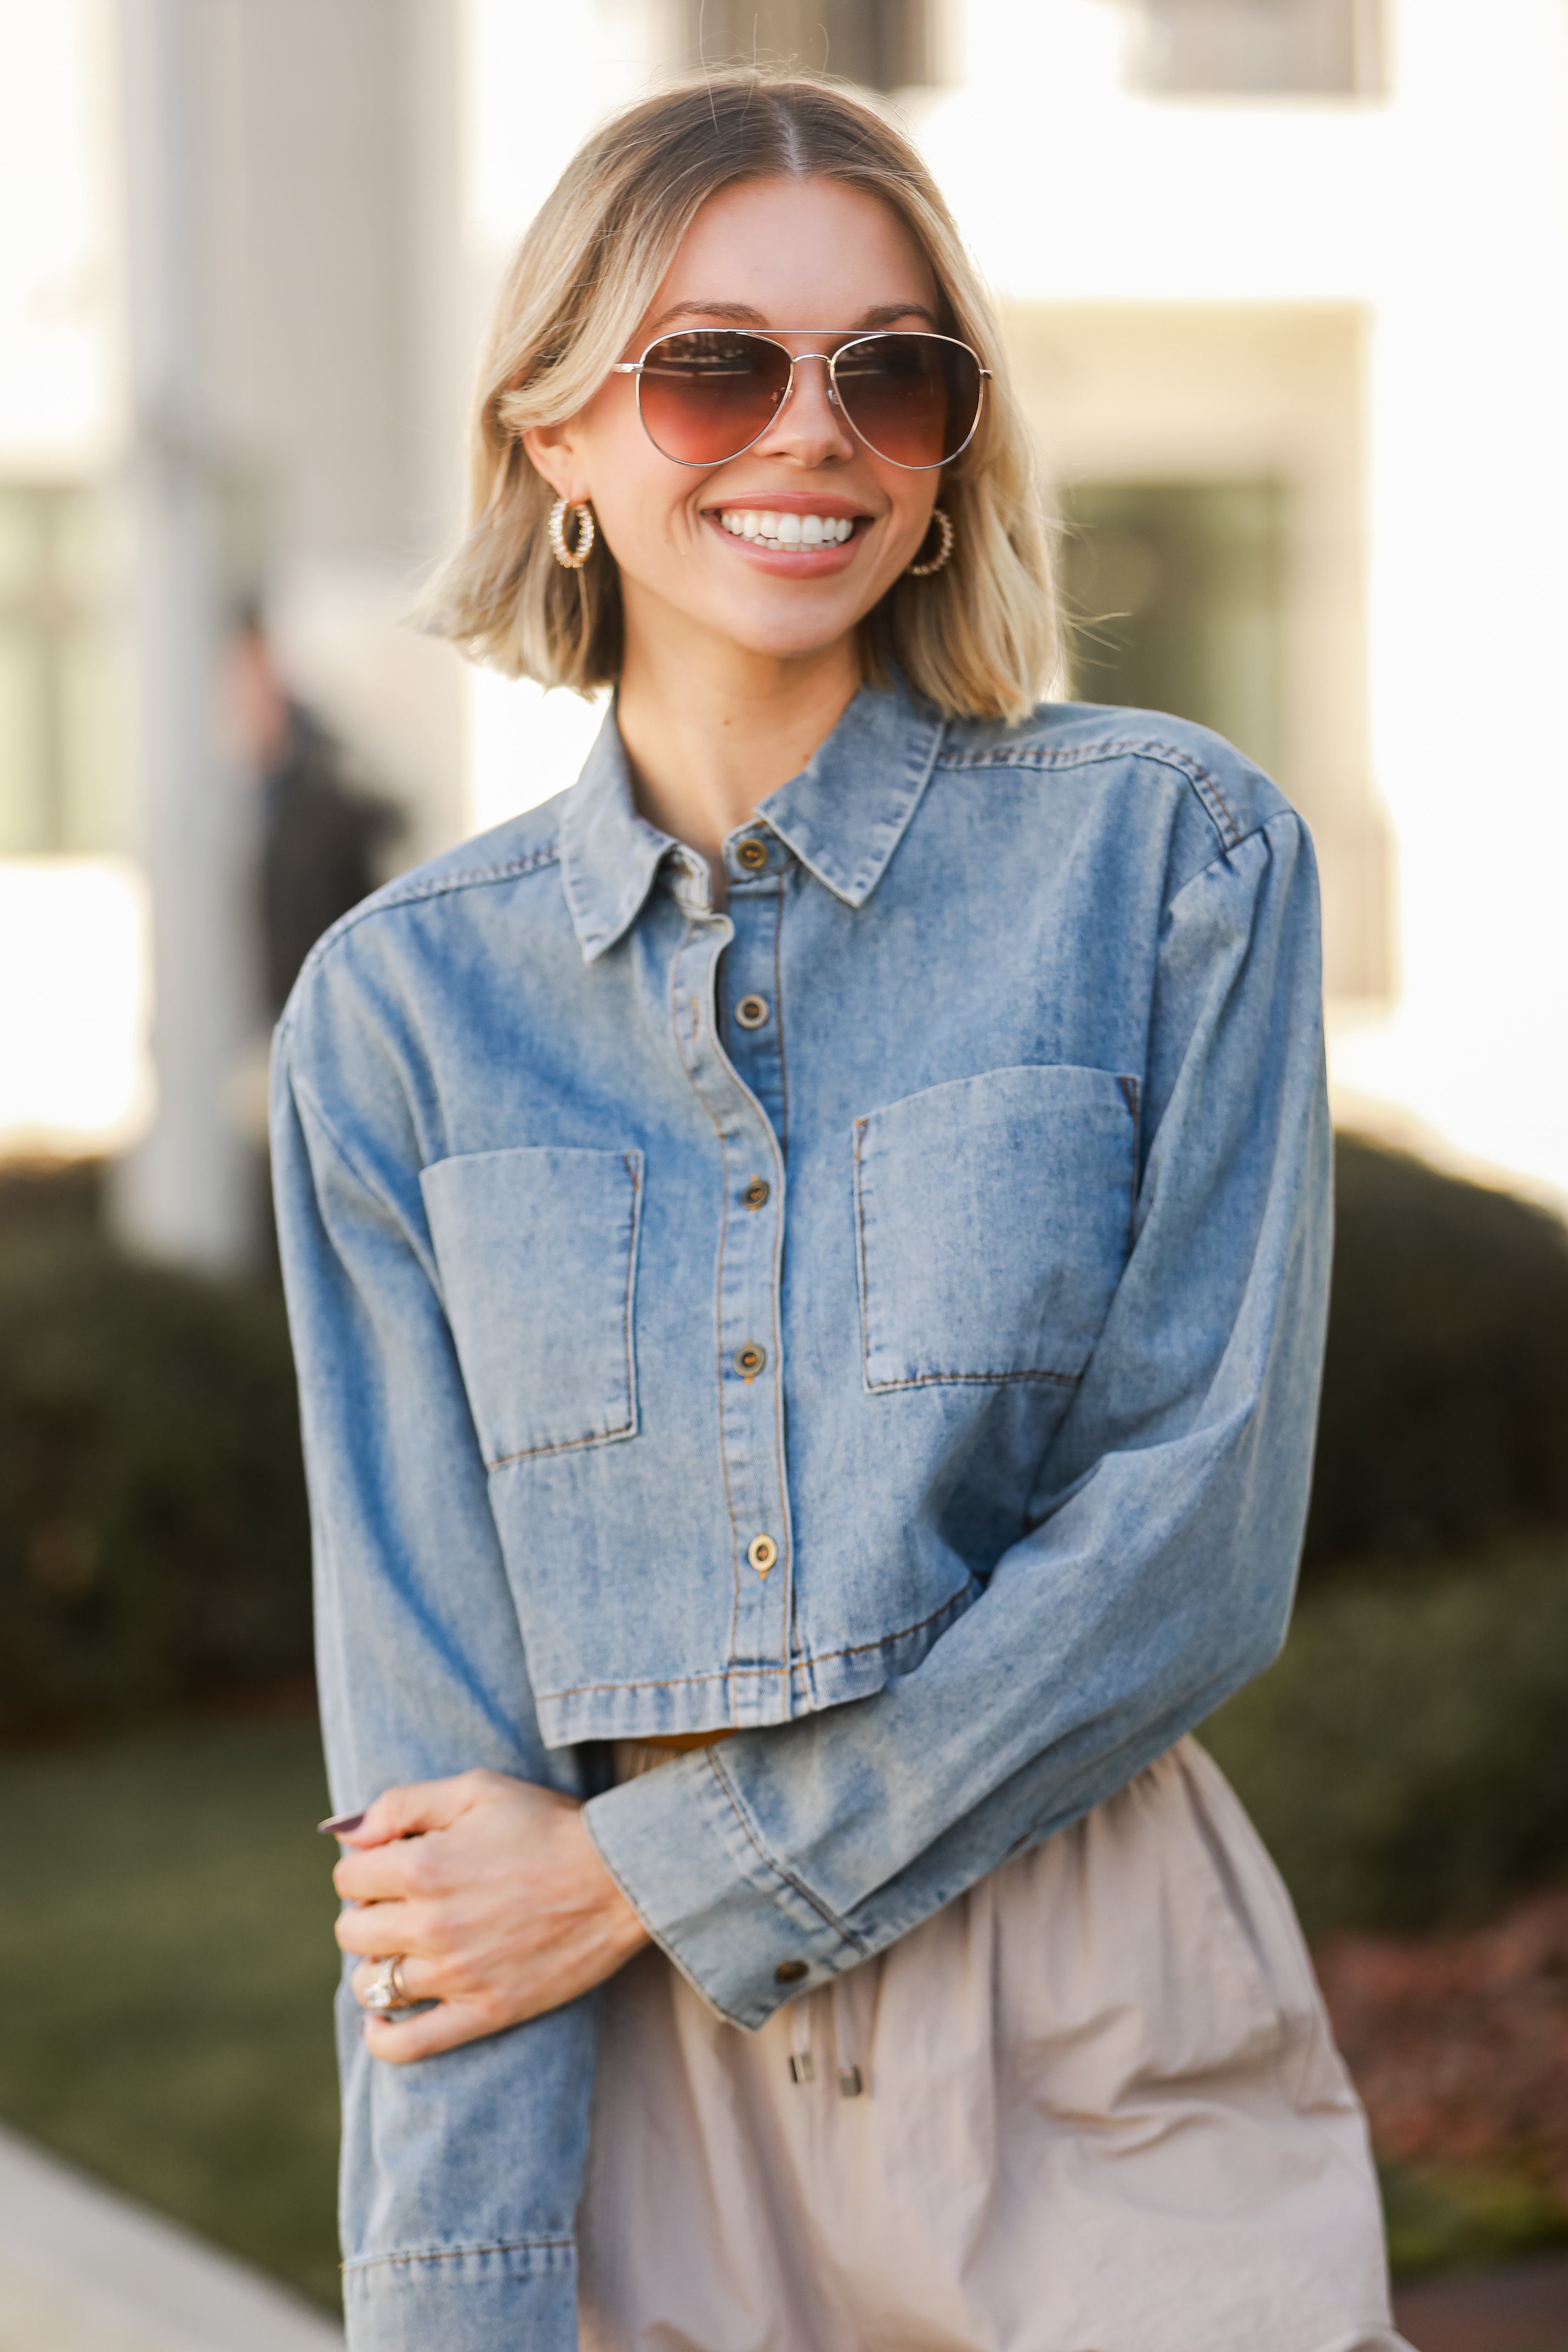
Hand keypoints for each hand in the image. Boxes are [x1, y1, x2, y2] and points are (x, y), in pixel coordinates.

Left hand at [331, 1769, 648, 2062]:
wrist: (621, 1876)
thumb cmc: (549, 1824)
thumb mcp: (477, 1788)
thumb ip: (402, 1804)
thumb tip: (344, 1833)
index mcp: (423, 1866)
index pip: (349, 1879)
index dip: (367, 1867)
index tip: (394, 1864)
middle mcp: (431, 1925)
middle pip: (351, 1932)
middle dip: (368, 1913)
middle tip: (403, 1903)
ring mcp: (457, 1975)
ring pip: (371, 1985)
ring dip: (377, 1963)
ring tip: (406, 1947)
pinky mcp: (485, 2012)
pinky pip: (408, 2046)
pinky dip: (382, 2037)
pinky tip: (382, 2018)